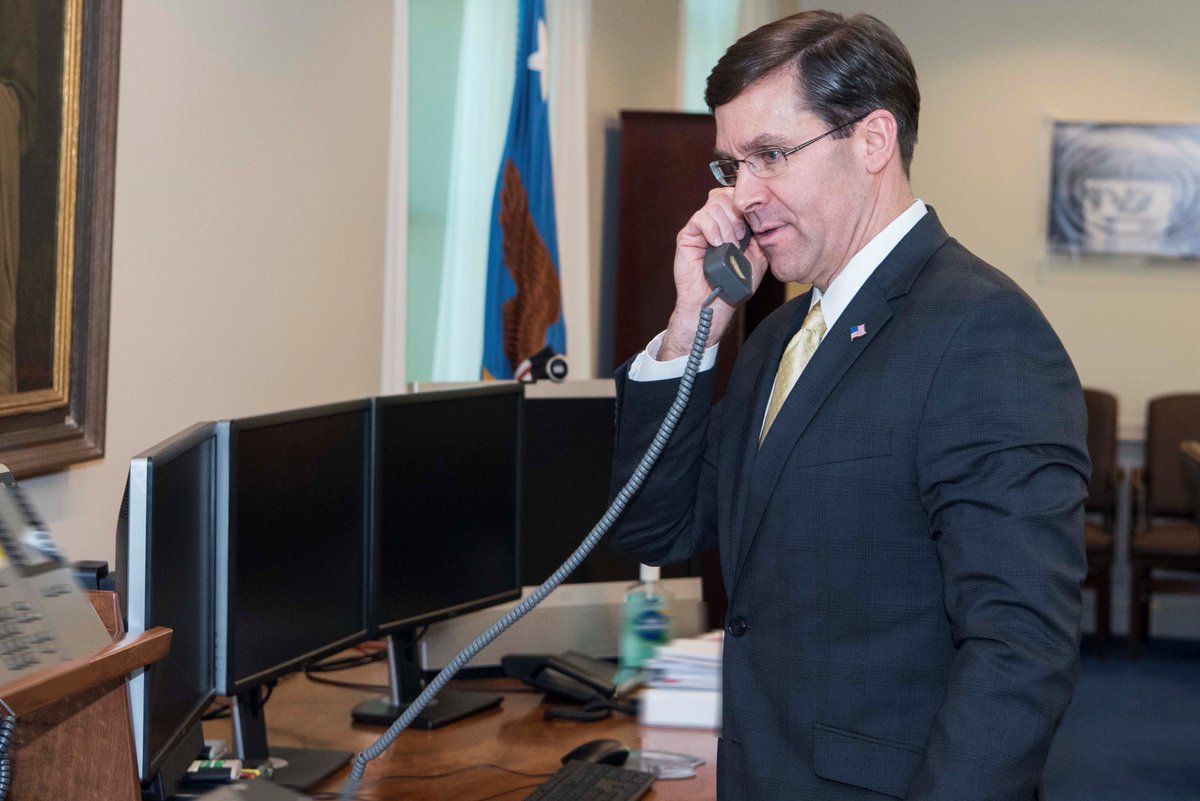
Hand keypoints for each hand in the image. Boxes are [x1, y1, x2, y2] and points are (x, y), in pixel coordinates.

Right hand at [659, 188, 767, 359]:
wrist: (717, 303)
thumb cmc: (735, 283)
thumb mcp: (758, 256)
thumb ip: (761, 235)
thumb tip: (764, 215)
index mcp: (731, 223)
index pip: (737, 197)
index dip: (747, 205)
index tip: (753, 225)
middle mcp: (715, 222)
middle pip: (725, 195)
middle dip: (737, 214)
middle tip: (740, 238)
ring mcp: (701, 228)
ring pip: (714, 204)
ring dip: (726, 224)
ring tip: (729, 245)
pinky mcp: (688, 236)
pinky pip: (700, 218)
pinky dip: (712, 228)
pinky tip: (717, 243)